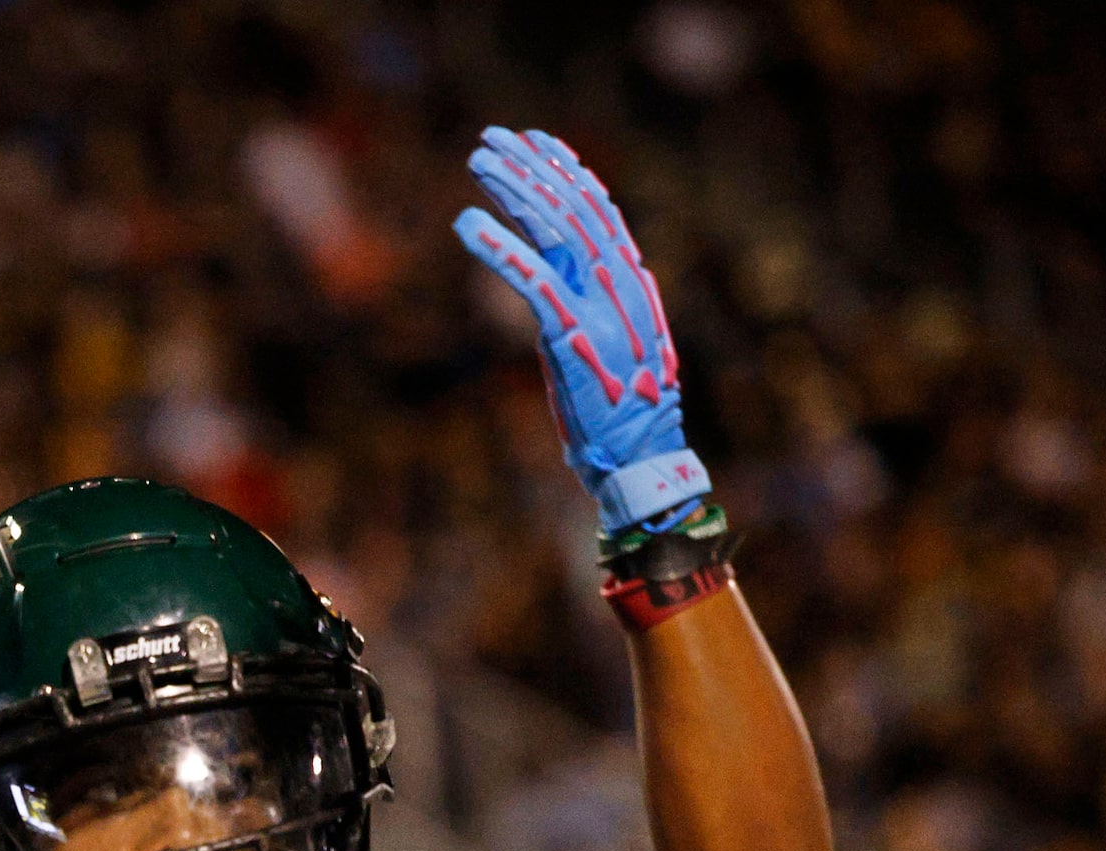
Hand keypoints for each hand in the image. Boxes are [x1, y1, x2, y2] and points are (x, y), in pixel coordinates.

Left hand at [453, 127, 707, 532]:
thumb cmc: (621, 407)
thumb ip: (594, 303)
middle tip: (490, 139)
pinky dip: (496, 246)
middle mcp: (616, 281)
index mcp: (629, 279)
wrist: (639, 455)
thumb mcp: (612, 341)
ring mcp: (595, 304)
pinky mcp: (569, 332)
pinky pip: (529, 278)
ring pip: (551, 228)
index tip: (533, 139)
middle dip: (528, 167)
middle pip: (569, 206)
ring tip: (476, 164)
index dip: (563, 169)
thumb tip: (570, 276)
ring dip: (511, 191)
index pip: (596, 208)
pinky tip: (465, 223)